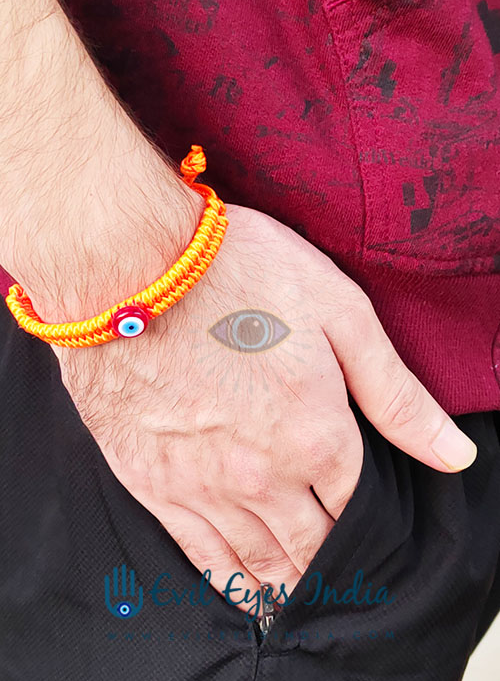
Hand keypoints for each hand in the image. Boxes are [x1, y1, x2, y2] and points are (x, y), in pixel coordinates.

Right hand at [51, 202, 476, 616]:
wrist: (128, 268)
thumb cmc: (237, 274)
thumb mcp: (339, 314)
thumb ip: (396, 395)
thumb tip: (454, 454)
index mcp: (317, 434)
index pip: (357, 505)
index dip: (368, 519)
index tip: (365, 525)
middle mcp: (263, 475)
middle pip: (311, 543)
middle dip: (330, 561)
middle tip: (336, 573)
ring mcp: (203, 485)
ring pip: (257, 559)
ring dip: (284, 582)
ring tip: (296, 596)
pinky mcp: (152, 483)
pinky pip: (199, 553)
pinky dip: (228, 579)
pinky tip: (241, 590)